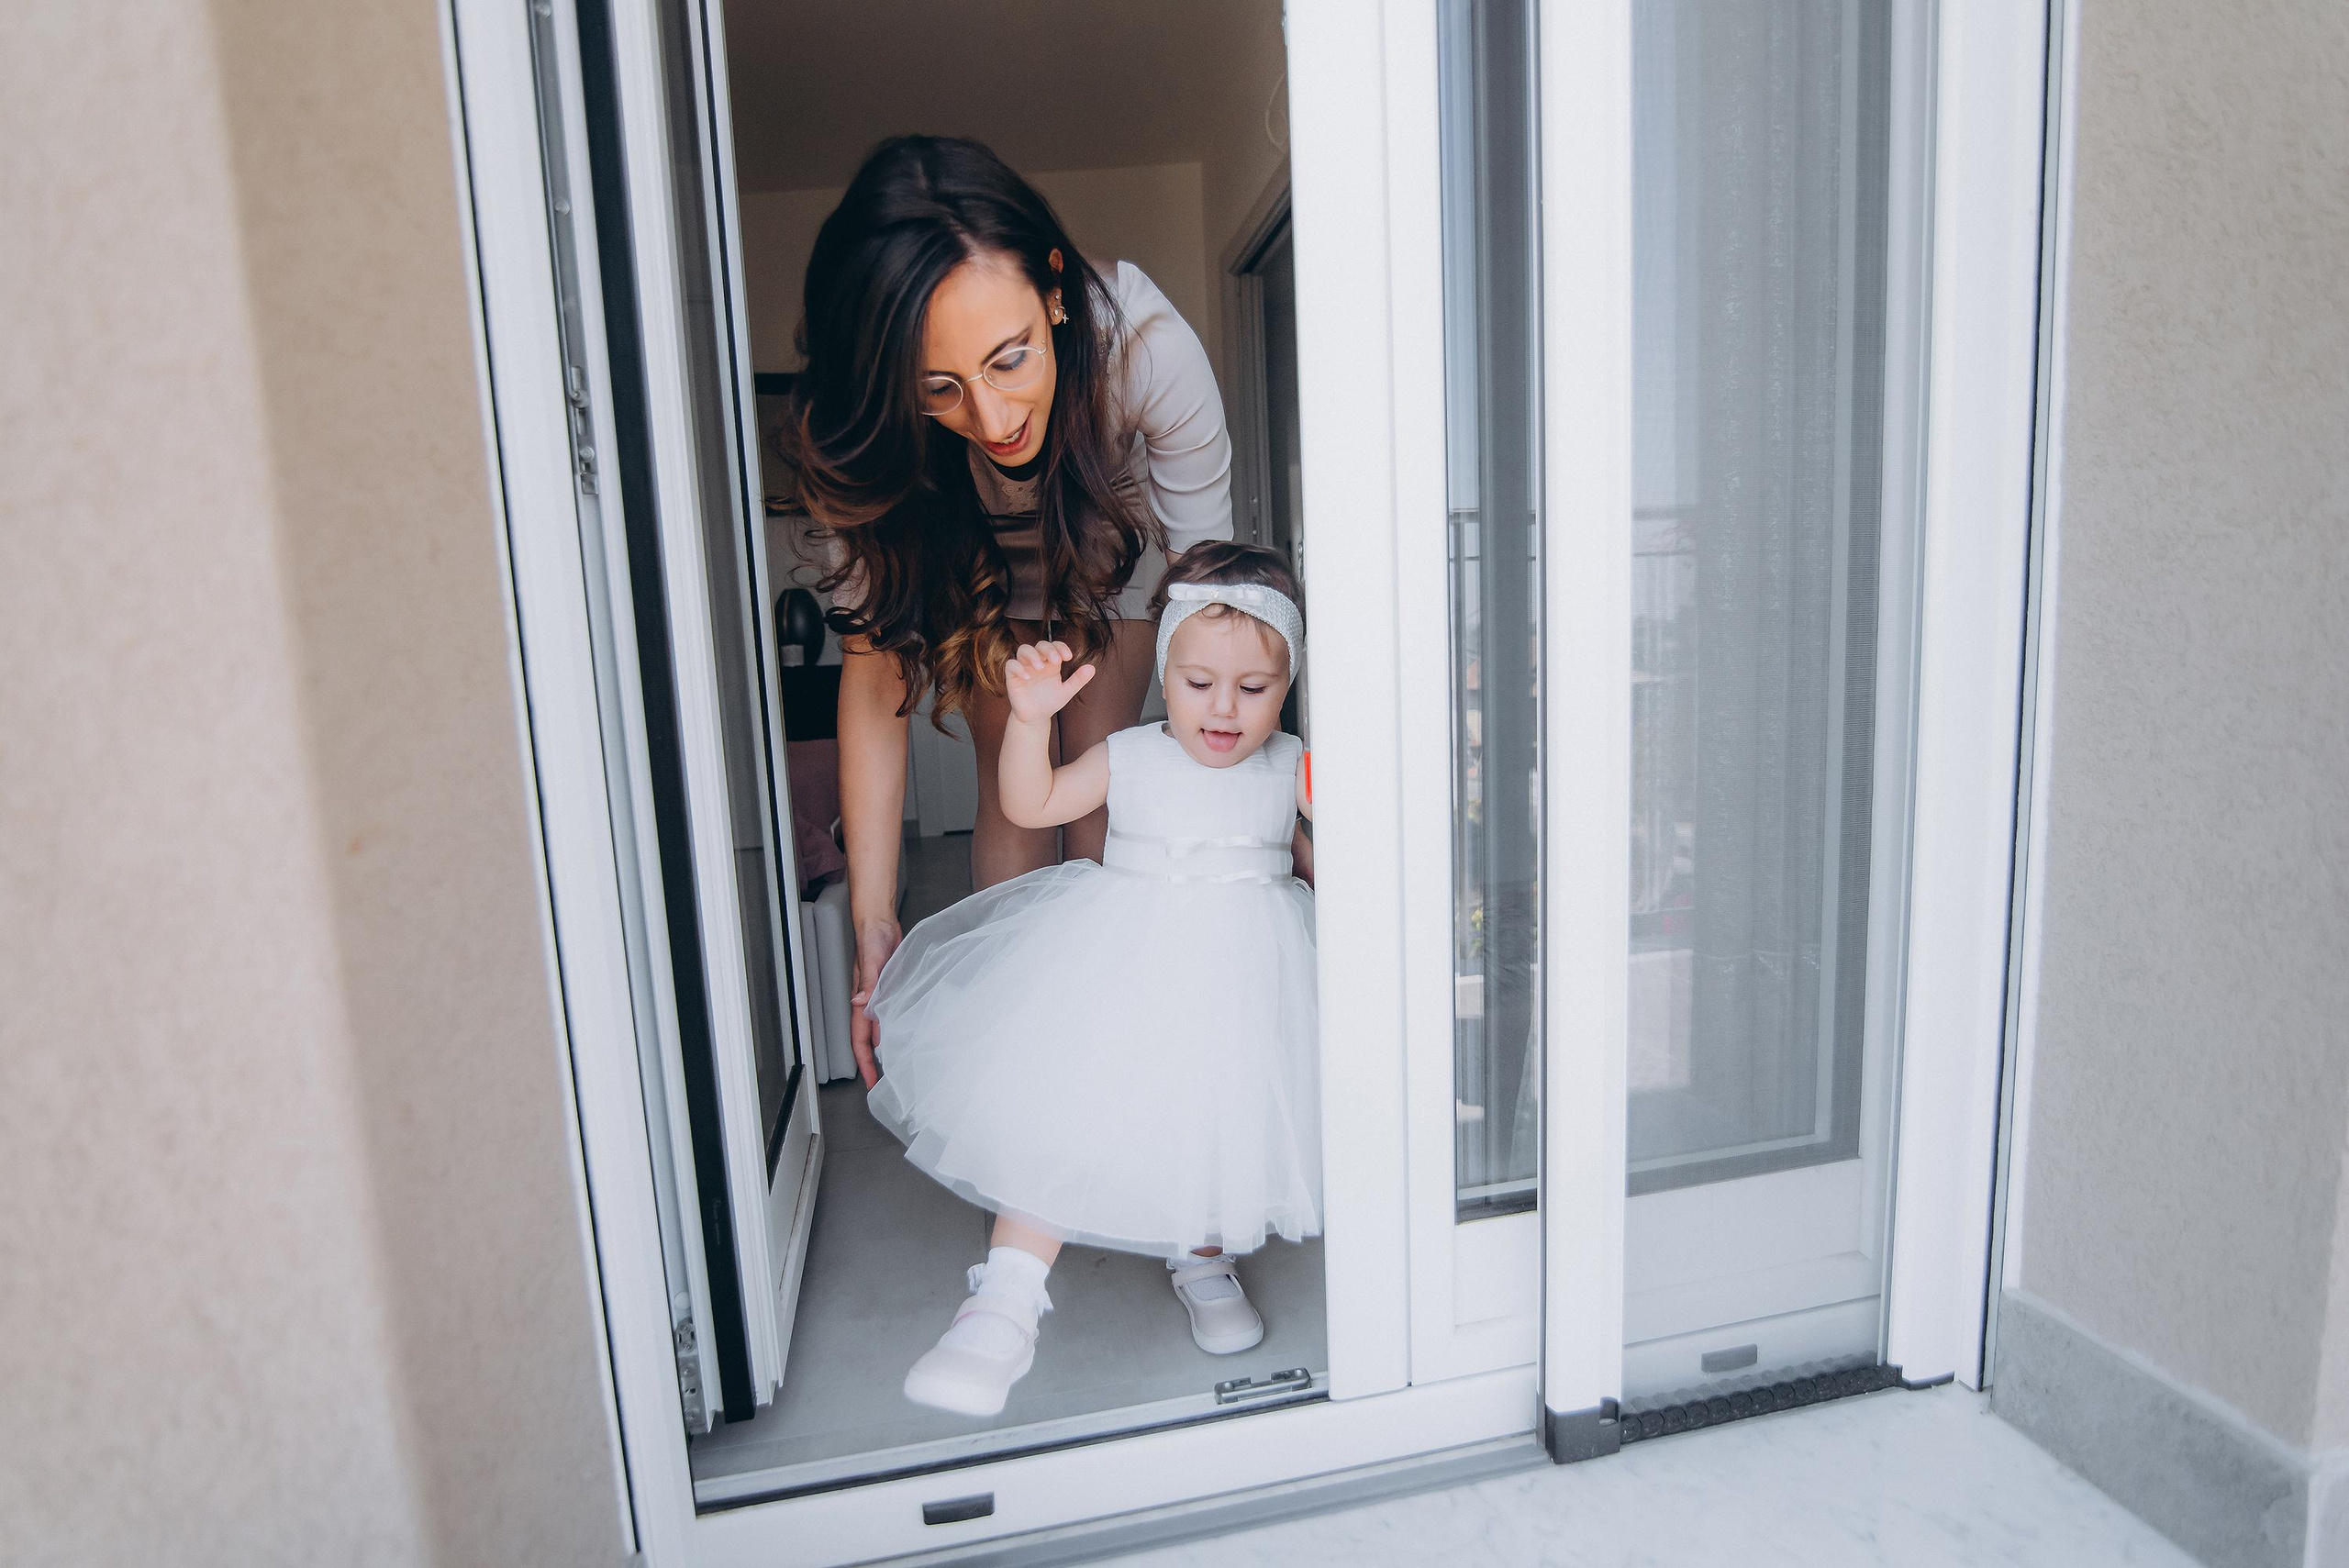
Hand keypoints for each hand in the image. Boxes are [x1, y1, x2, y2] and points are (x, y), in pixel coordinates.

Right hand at [848, 916, 901, 1089]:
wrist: (879, 923)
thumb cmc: (871, 938)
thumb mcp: (872, 961)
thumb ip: (868, 983)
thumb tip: (860, 1002)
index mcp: (863, 1000)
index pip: (860, 1039)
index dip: (864, 1062)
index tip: (869, 1080)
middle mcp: (870, 1002)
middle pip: (869, 1040)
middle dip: (873, 1063)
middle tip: (882, 1083)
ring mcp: (880, 997)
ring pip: (881, 1029)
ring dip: (885, 1048)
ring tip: (895, 1066)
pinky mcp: (891, 989)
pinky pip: (891, 1014)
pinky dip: (895, 1027)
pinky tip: (905, 1032)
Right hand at [1003, 640, 1095, 724]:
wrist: (1036, 718)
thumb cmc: (1050, 702)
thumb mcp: (1066, 691)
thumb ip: (1078, 680)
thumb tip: (1092, 668)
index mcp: (1051, 663)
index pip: (1054, 646)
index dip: (1060, 647)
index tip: (1068, 657)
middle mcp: (1037, 662)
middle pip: (1039, 645)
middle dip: (1048, 650)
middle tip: (1057, 661)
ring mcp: (1024, 668)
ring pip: (1023, 650)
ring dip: (1032, 655)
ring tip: (1040, 667)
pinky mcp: (1012, 677)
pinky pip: (1011, 665)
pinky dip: (1018, 668)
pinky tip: (1027, 676)